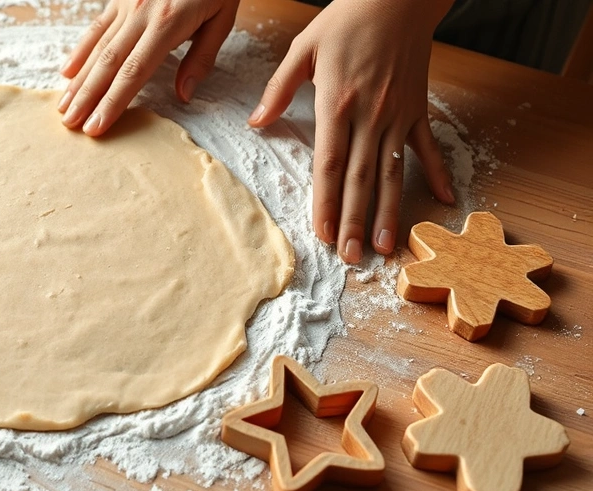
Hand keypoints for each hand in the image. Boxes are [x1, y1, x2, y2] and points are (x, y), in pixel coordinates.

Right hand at [58, 0, 239, 135]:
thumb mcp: (222, 18)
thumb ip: (202, 58)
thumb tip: (184, 95)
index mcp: (167, 24)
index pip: (134, 72)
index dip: (113, 101)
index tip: (97, 126)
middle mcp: (140, 14)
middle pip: (108, 64)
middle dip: (88, 97)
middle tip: (70, 125)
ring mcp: (126, 4)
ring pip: (97, 48)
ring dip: (79, 80)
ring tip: (64, 107)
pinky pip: (95, 27)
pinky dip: (80, 50)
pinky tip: (67, 71)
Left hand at [248, 0, 455, 263]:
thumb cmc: (348, 19)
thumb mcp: (302, 48)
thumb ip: (279, 89)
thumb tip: (256, 122)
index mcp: (337, 104)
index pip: (330, 165)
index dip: (328, 202)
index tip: (324, 234)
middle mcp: (370, 116)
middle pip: (361, 179)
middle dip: (356, 221)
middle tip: (353, 258)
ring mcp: (398, 115)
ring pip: (393, 172)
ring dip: (390, 212)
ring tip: (387, 247)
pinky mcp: (418, 109)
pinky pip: (428, 148)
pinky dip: (435, 174)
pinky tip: (443, 202)